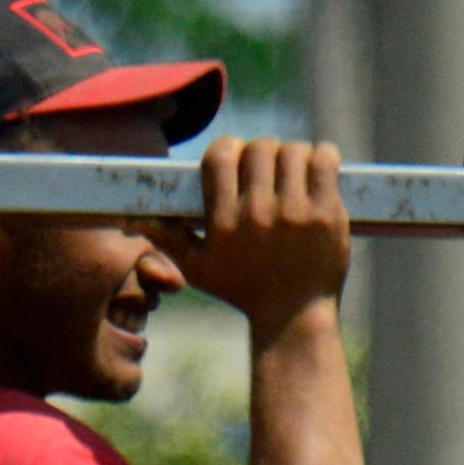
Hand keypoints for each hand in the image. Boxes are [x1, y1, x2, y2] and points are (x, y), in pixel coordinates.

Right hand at [163, 138, 351, 335]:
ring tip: (293, 172)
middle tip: (269, 170)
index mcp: (224, 223)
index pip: (221, 156)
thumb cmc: (244, 290)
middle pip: (259, 148)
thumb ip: (169, 240)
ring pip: (293, 151)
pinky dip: (323, 156)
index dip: (229, 148)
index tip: (237, 159)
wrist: (294, 316)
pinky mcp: (327, 214)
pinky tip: (317, 169)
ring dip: (293, 155)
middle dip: (263, 153)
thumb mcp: (199, 270)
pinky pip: (325, 159)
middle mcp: (257, 215)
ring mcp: (295, 214)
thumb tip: (136, 220)